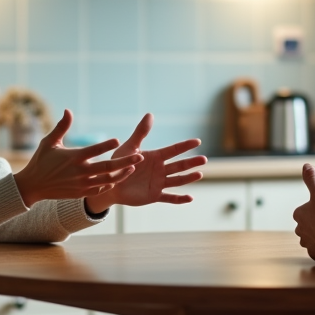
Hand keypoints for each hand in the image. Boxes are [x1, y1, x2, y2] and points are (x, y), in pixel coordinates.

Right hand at [13, 110, 142, 206]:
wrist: (33, 186)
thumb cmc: (41, 161)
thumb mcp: (49, 142)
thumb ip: (62, 127)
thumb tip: (68, 110)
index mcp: (74, 157)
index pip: (94, 150)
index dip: (107, 145)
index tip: (118, 140)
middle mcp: (80, 171)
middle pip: (107, 167)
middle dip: (125, 161)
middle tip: (139, 156)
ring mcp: (82, 184)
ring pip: (107, 180)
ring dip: (121, 174)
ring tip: (133, 168)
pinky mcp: (81, 193)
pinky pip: (100, 189)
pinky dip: (109, 184)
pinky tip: (117, 179)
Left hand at [84, 114, 206, 212]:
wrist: (110, 184)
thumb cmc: (118, 164)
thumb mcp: (130, 147)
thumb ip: (141, 132)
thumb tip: (150, 114)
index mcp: (155, 157)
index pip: (173, 150)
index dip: (185, 146)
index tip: (198, 141)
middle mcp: (160, 170)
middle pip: (179, 165)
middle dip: (191, 162)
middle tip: (204, 159)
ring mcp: (158, 183)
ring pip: (177, 180)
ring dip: (188, 178)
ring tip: (199, 174)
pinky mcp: (154, 196)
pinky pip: (169, 198)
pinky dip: (179, 199)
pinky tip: (190, 198)